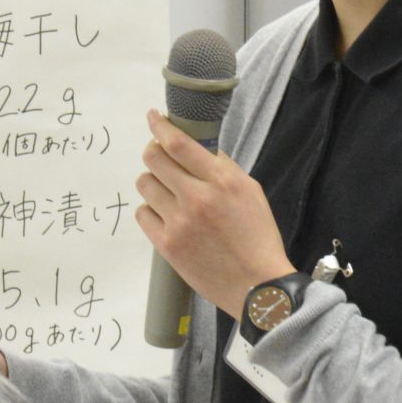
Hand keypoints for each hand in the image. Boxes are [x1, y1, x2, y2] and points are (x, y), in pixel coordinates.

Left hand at [136, 109, 293, 318]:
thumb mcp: (251, 191)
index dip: (159, 126)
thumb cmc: (258, 237)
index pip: (178, 143)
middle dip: (153, 150)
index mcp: (221, 181)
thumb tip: (197, 149)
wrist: (256, 285)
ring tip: (166, 190)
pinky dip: (151, 209)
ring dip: (153, 181)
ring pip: (145, 184)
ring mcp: (178, 222)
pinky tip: (165, 214)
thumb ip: (223, 168)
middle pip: (154, 158)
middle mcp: (196, 198)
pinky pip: (143, 214)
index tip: (153, 117)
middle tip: (159, 154)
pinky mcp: (166, 245)